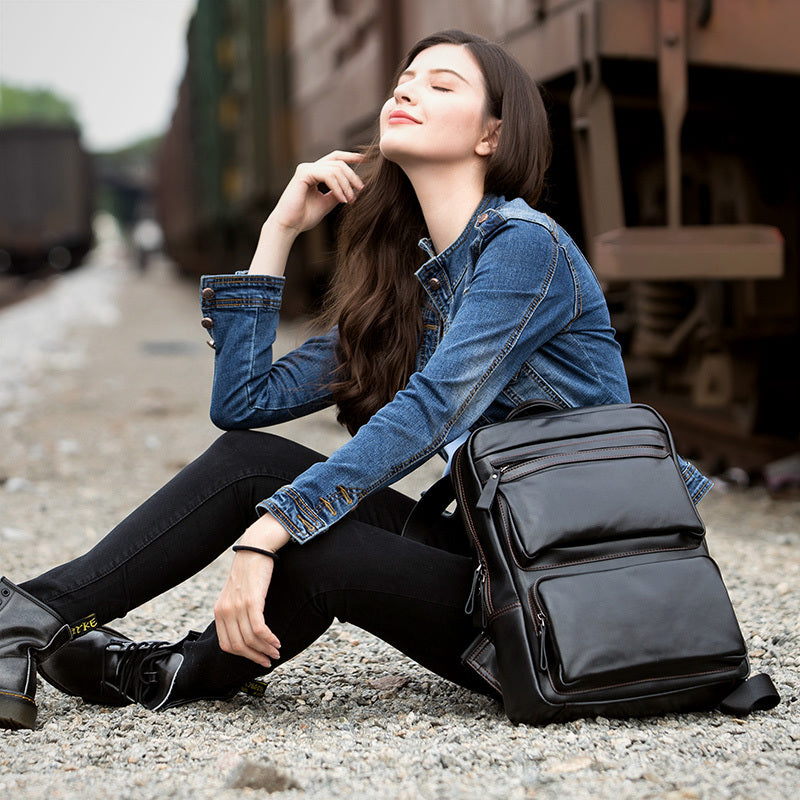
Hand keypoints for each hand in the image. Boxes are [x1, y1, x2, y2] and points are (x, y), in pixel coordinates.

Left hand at [214, 514, 290, 667]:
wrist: (255, 547)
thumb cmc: (250, 570)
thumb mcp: (237, 593)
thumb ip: (237, 611)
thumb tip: (247, 632)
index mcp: (219, 611)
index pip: (226, 645)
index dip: (243, 656)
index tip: (258, 659)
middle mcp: (224, 611)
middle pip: (238, 646)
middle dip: (255, 657)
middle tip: (269, 660)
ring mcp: (237, 606)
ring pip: (249, 639)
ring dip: (265, 649)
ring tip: (276, 651)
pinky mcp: (251, 600)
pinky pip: (258, 629)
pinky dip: (268, 639)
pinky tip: (277, 641)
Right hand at [268, 150, 364, 235]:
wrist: (289, 226)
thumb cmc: (304, 217)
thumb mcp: (327, 203)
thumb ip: (337, 193)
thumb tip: (354, 189)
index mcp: (315, 172)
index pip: (335, 159)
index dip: (351, 157)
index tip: (366, 160)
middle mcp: (310, 167)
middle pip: (339, 163)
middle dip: (353, 176)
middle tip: (361, 190)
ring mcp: (306, 168)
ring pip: (335, 169)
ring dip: (346, 185)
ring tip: (350, 200)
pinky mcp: (303, 173)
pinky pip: (328, 175)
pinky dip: (337, 187)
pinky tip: (342, 199)